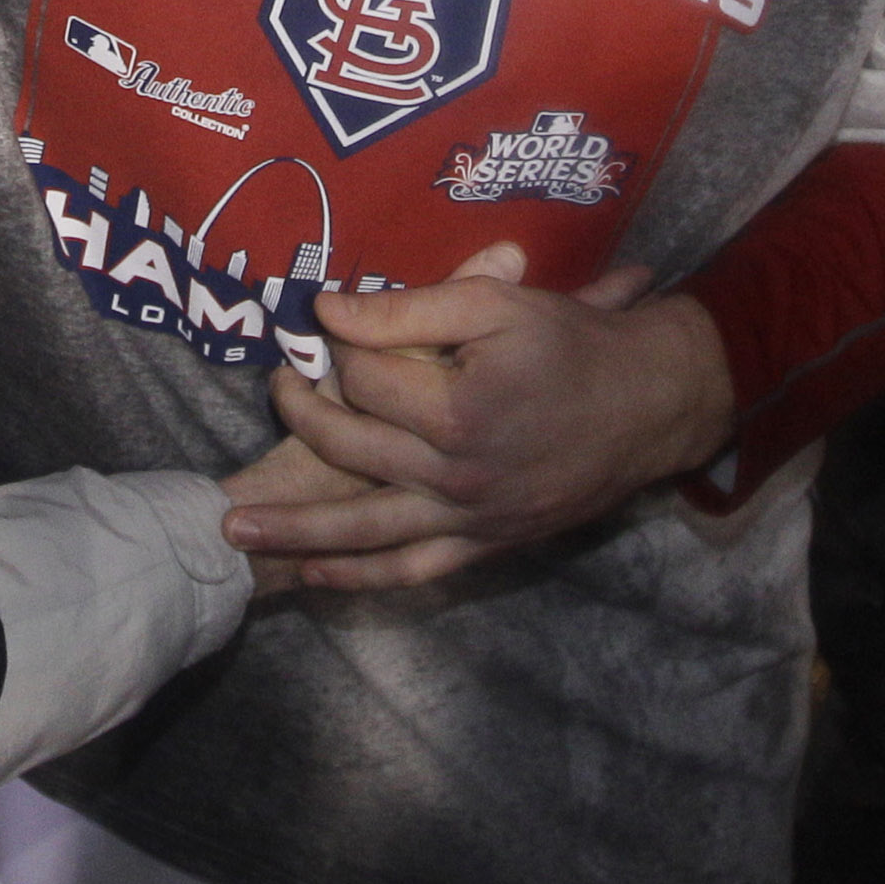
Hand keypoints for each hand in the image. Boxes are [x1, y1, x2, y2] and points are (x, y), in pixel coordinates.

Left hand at [224, 248, 732, 590]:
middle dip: (300, 414)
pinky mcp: (488, 543)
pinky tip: (315, 575)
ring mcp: (472, 517)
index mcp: (458, 410)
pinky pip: (415, 570)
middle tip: (273, 387)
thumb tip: (325, 312)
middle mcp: (458, 475)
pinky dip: (363, 577)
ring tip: (233, 530)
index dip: (339, 347)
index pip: (362, 380)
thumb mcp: (494, 306)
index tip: (329, 324)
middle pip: (351, 448)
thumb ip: (406, 309)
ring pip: (368, 531)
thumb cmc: (571, 345)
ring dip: (296, 533)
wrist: (650, 406)